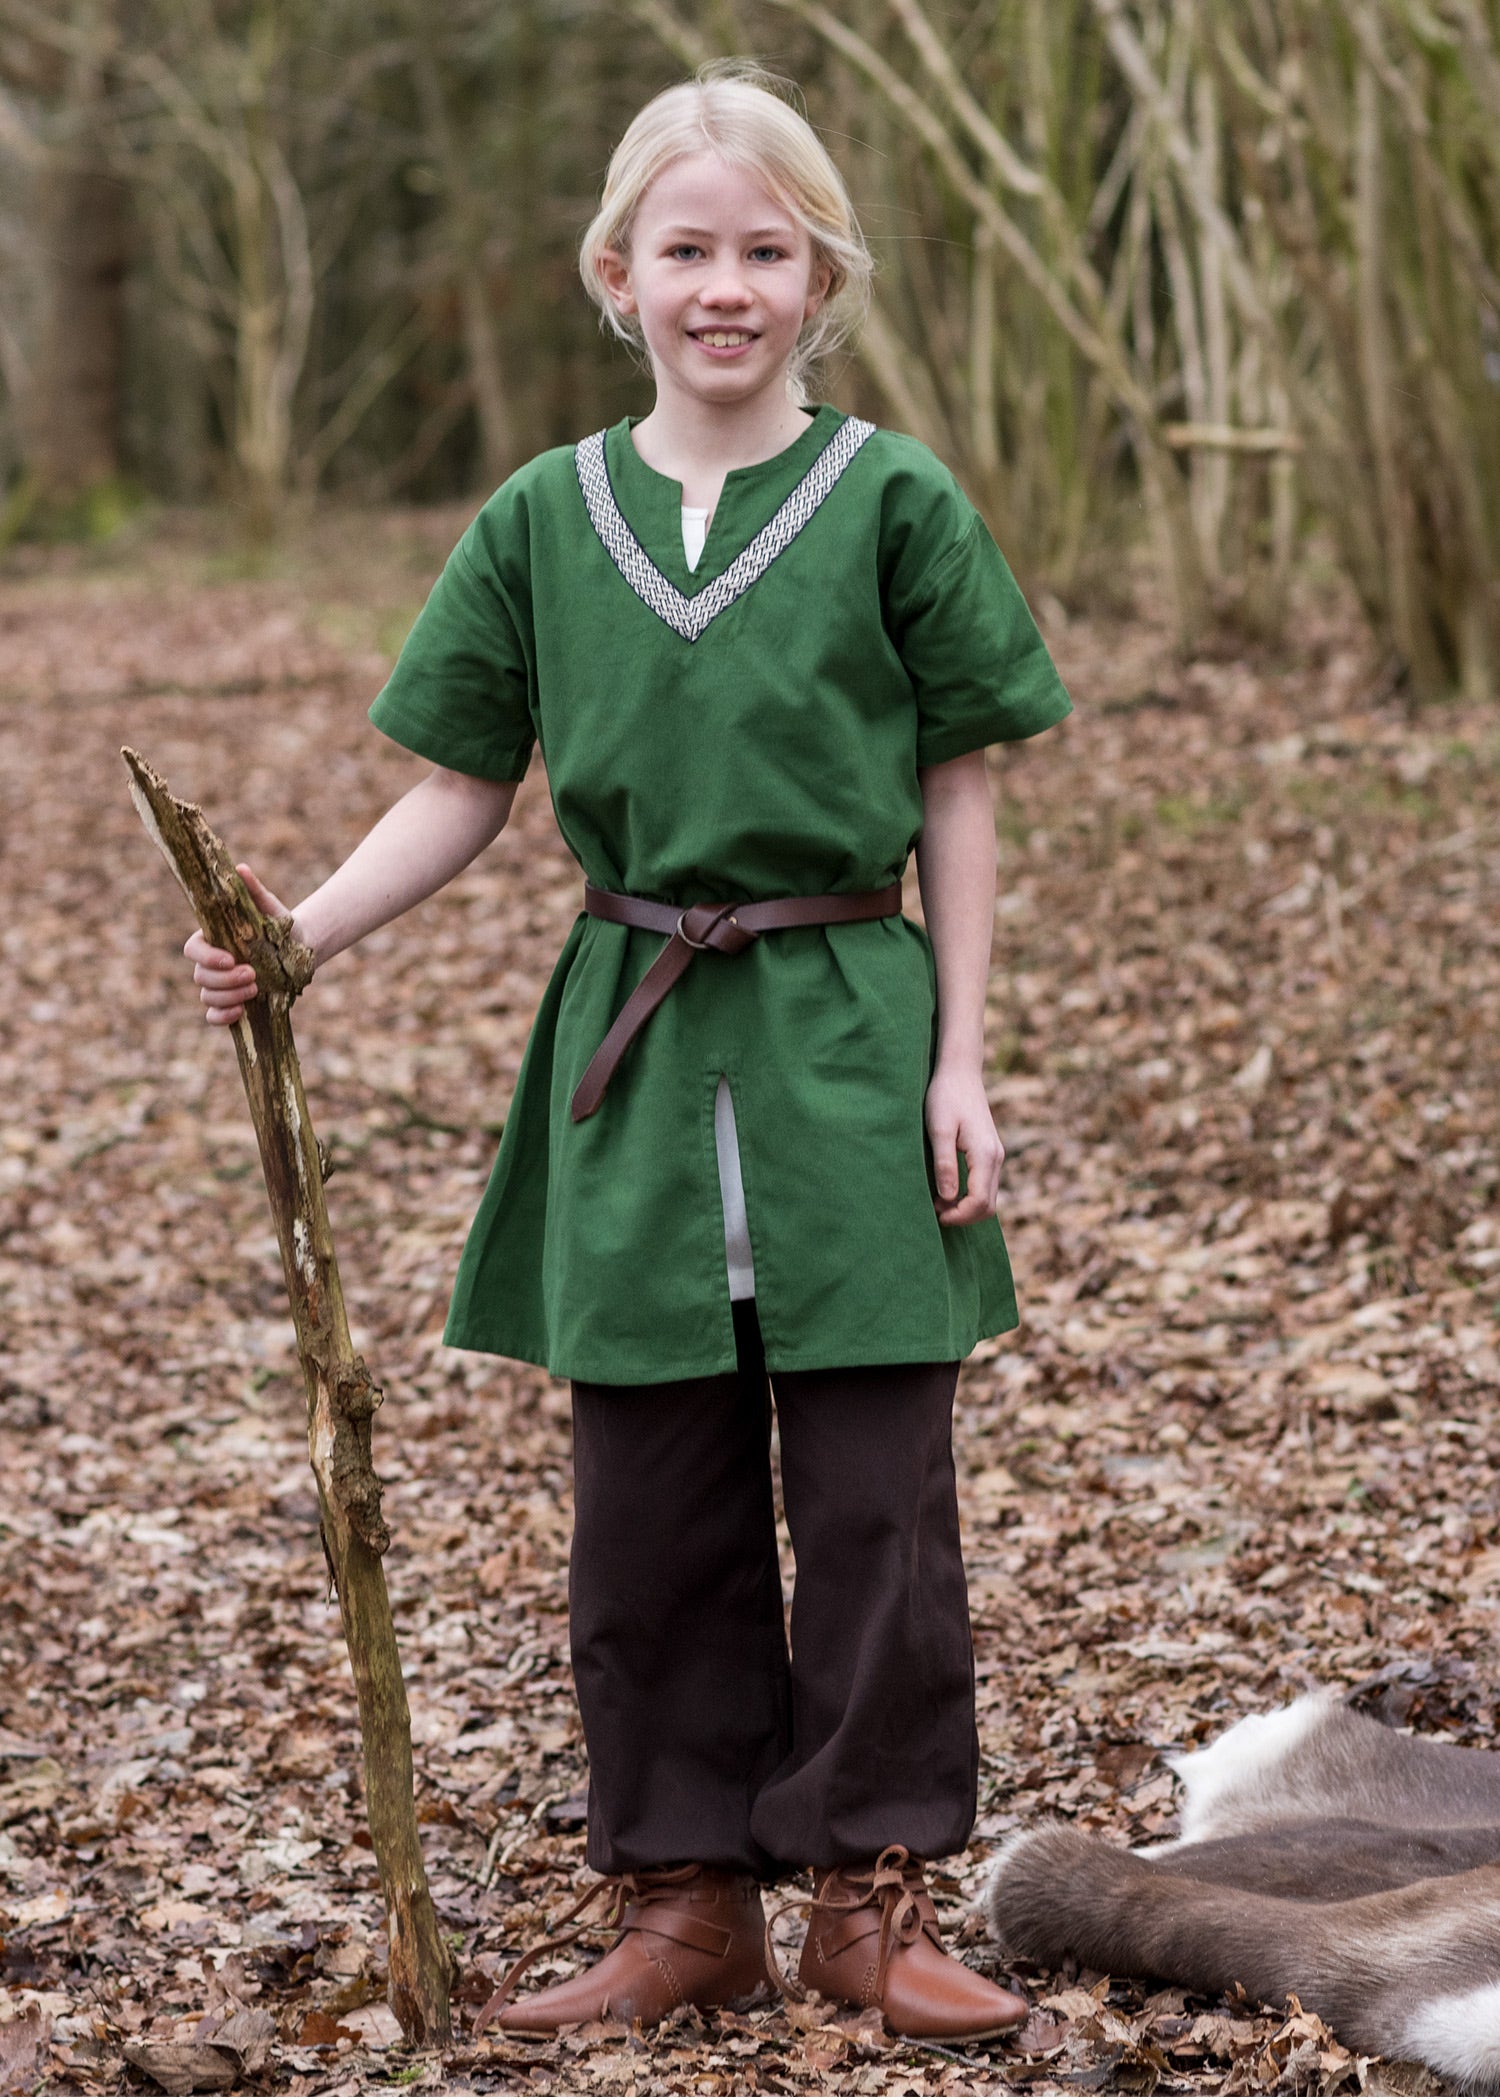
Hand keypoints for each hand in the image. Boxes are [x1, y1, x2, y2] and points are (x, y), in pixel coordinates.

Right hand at [183, 862, 293, 1026]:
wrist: (300, 949)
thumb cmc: (279, 925)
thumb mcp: (269, 908)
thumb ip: (253, 891)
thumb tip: (240, 868)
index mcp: (212, 939)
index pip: (193, 950)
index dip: (207, 957)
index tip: (231, 958)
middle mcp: (211, 964)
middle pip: (200, 977)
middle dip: (225, 979)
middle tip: (252, 974)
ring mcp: (220, 986)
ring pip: (207, 997)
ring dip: (228, 996)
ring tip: (255, 989)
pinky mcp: (231, 1003)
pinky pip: (213, 1017)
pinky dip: (222, 1017)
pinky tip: (240, 1012)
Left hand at [925, 1063, 1004, 1226]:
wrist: (960, 1072)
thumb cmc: (945, 1096)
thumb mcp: (938, 1129)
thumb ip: (944, 1164)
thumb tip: (947, 1197)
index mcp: (985, 1154)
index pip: (979, 1202)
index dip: (959, 1216)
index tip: (936, 1215)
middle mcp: (996, 1158)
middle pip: (989, 1205)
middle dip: (964, 1216)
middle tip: (935, 1211)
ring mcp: (995, 1155)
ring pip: (988, 1197)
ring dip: (966, 1207)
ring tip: (938, 1201)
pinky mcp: (990, 1152)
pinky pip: (985, 1185)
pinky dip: (969, 1195)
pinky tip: (947, 1189)